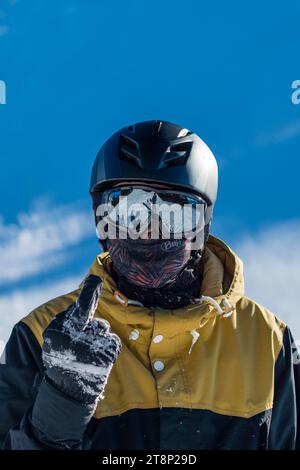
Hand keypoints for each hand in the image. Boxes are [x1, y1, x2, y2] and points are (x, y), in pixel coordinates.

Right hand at [42, 274, 121, 407]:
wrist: (68, 393)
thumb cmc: (62, 361)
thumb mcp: (55, 341)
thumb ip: (68, 322)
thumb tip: (85, 299)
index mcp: (57, 331)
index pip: (77, 309)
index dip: (89, 292)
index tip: (96, 279)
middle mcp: (74, 336)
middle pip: (93, 318)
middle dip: (93, 320)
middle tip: (91, 313)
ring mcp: (92, 345)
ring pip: (103, 328)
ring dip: (100, 338)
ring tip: (90, 354)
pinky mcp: (106, 354)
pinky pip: (112, 340)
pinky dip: (109, 348)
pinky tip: (99, 359)